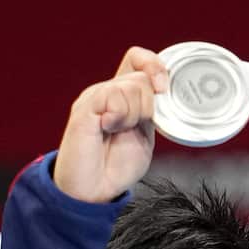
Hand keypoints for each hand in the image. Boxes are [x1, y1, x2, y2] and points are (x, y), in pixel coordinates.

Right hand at [54, 47, 170, 202]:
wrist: (93, 190)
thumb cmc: (116, 166)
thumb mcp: (144, 135)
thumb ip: (152, 112)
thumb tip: (161, 90)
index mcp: (124, 96)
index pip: (137, 58)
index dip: (154, 66)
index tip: (163, 89)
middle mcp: (108, 92)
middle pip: (140, 77)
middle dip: (148, 106)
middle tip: (132, 128)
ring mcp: (95, 97)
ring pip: (130, 87)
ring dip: (133, 115)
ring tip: (117, 132)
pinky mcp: (85, 108)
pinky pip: (112, 97)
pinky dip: (118, 117)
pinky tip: (107, 129)